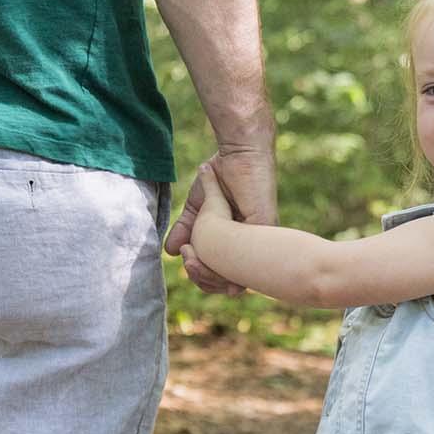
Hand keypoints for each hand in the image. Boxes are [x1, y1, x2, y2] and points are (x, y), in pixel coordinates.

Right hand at [166, 145, 275, 293]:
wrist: (237, 152)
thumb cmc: (221, 175)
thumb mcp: (198, 208)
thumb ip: (185, 229)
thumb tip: (170, 252)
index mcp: (240, 243)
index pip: (222, 273)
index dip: (204, 275)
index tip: (187, 263)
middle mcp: (254, 245)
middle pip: (230, 281)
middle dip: (205, 279)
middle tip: (189, 263)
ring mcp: (261, 238)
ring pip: (238, 274)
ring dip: (210, 271)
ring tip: (192, 256)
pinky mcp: (264, 224)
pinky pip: (245, 255)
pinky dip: (222, 261)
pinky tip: (205, 253)